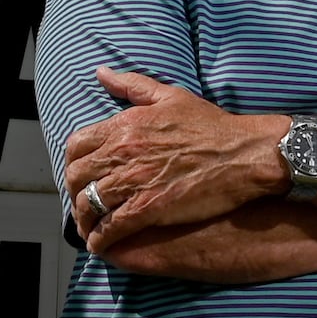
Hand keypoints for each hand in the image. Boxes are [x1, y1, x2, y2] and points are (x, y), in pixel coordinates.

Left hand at [61, 69, 283, 246]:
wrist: (244, 154)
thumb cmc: (212, 126)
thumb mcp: (171, 96)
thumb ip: (132, 85)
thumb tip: (101, 73)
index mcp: (125, 125)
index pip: (77, 146)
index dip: (73, 165)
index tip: (80, 177)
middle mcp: (124, 151)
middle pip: (77, 177)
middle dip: (74, 195)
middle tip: (83, 206)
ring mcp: (136, 180)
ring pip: (90, 204)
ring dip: (85, 220)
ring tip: (90, 228)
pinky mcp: (151, 207)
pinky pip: (112, 226)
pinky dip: (101, 238)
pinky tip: (102, 244)